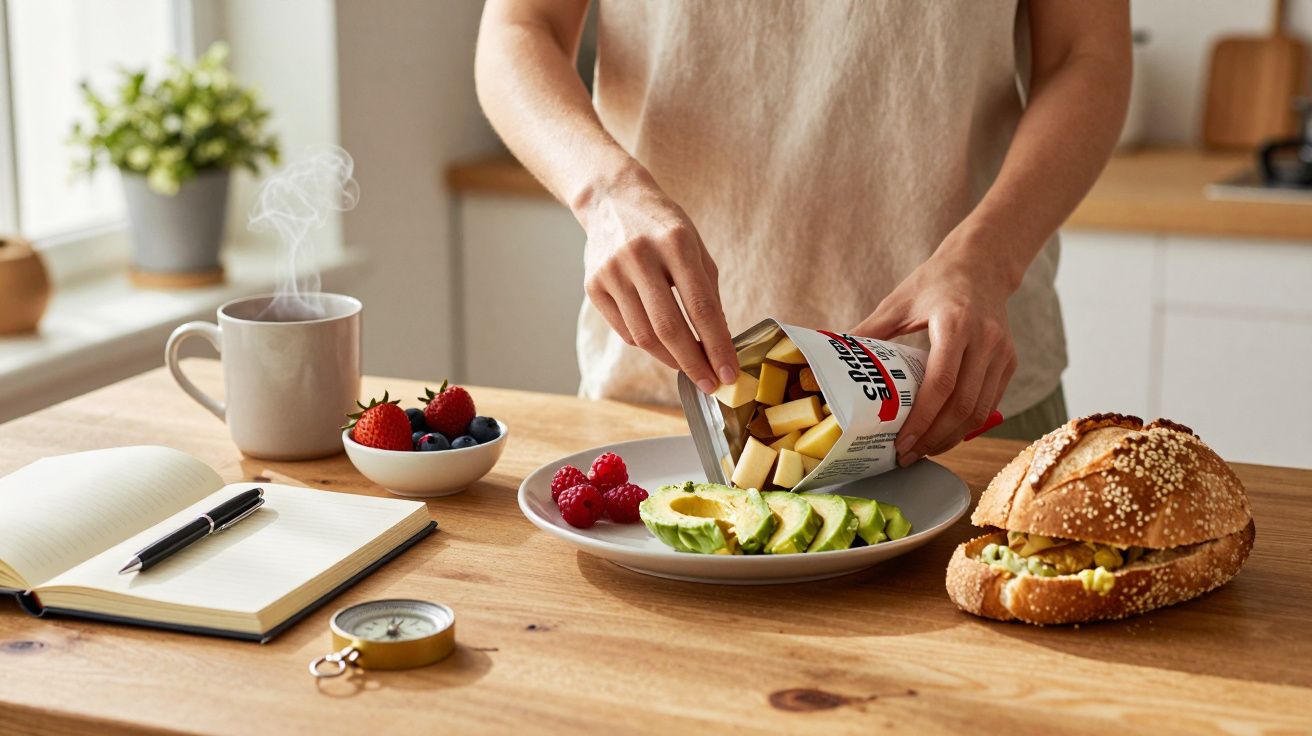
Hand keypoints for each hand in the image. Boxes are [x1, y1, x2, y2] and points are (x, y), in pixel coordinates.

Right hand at [578, 167, 738, 392]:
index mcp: (675, 243)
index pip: (701, 307)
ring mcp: (612, 272)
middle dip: (693, 363)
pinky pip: (625, 330)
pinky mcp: (593, 286)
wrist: (612, 200)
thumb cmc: (662, 227)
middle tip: (710, 383)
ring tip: (689, 367)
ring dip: (670, 359)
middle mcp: (640, 256)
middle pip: (668, 327)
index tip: (729, 373)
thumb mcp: (695, 247)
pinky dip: (647, 344)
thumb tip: (719, 344)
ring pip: (643, 335)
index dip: (717, 345)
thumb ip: (708, 292)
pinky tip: (661, 344)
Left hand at [850, 228, 1019, 464]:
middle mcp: (985, 340)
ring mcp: (1002, 353)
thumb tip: (833, 354)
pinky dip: (968, 425)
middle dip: (934, 438)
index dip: (921, 420)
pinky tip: (945, 434)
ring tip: (924, 450)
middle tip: (908, 455)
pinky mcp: (1010, 361)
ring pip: (980, 410)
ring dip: (952, 437)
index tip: (901, 442)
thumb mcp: (898, 301)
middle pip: (962, 405)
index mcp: (955, 324)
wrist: (982, 264)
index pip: (941, 384)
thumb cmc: (935, 281)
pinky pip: (991, 403)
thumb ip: (869, 331)